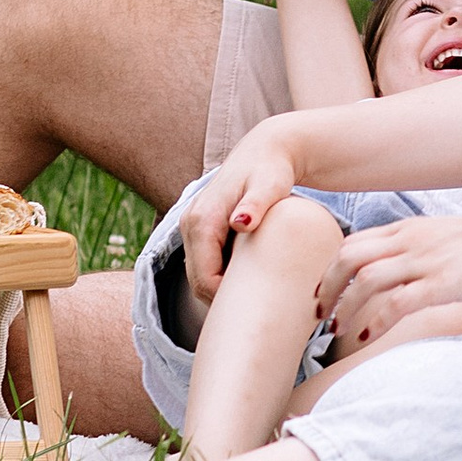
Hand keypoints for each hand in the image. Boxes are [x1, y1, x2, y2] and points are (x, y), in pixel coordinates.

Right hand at [182, 120, 303, 303]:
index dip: (227, 299)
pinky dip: (222, 275)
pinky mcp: (200, 228)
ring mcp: (191, 226)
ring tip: (256, 297)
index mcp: (201, 220)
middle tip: (259, 309)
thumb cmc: (271, 169)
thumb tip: (240, 223)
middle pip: (197, 281)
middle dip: (223, 300)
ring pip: (199, 274)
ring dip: (222, 289)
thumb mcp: (269, 185)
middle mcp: (189, 224)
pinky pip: (204, 263)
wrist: (266, 150)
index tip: (258, 307)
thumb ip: (256, 204)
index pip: (204, 279)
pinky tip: (249, 279)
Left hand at [316, 210, 461, 349]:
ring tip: (337, 333)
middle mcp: (411, 240)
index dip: (330, 270)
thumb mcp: (444, 237)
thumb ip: (417, 249)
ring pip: (366, 280)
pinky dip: (375, 321)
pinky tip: (366, 338)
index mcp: (409, 228)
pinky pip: (397, 302)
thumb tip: (398, 272)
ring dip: (345, 308)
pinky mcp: (444, 283)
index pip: (353, 243)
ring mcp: (427, 260)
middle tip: (320, 316)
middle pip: (349, 258)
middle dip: (327, 288)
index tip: (324, 295)